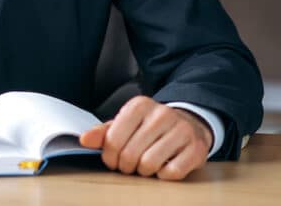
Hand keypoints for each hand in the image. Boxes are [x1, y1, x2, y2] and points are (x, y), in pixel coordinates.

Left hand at [79, 96, 212, 179]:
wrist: (189, 123)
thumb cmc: (151, 126)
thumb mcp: (126, 123)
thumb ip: (104, 132)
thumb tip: (84, 140)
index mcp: (139, 105)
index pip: (113, 139)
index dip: (109, 156)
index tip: (112, 160)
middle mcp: (161, 114)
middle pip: (130, 153)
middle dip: (125, 166)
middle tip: (128, 165)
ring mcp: (181, 130)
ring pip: (150, 164)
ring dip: (144, 171)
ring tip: (145, 165)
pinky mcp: (196, 148)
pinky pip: (172, 172)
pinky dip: (164, 175)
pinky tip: (164, 166)